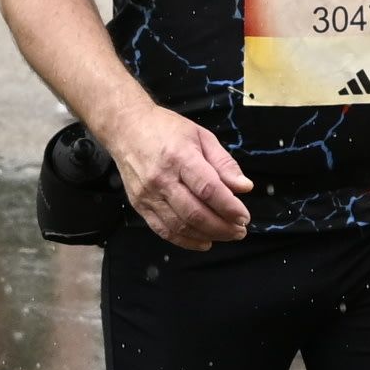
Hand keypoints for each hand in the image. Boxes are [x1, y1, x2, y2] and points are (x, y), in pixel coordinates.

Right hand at [113, 102, 252, 250]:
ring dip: (207, 235)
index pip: (208, 189)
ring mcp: (148, 194)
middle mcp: (162, 178)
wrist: (125, 128)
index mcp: (180, 157)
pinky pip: (163, 230)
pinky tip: (203, 241)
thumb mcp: (201, 136)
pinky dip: (185, 240)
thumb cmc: (165, 128)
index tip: (244, 216)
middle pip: (195, 212)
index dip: (229, 207)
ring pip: (180, 225)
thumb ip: (224, 163)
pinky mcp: (139, 205)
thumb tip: (244, 187)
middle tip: (240, 230)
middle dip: (222, 227)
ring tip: (226, 235)